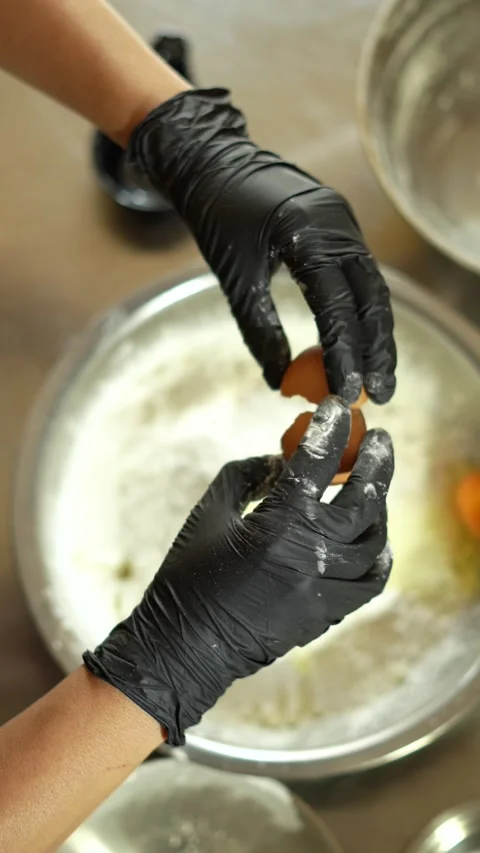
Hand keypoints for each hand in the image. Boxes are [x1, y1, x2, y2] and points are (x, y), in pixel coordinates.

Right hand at [84, 398, 393, 744]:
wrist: (185, 649)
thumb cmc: (187, 576)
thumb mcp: (209, 512)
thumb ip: (247, 475)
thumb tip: (282, 458)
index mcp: (276, 527)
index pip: (316, 465)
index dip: (331, 430)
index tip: (341, 407)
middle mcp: (310, 557)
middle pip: (362, 500)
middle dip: (375, 462)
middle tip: (380, 438)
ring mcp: (324, 590)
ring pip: (373, 539)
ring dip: (378, 505)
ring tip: (375, 484)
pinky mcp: (327, 614)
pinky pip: (371, 580)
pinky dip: (379, 553)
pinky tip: (375, 535)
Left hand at [128, 89, 395, 402]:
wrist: (214, 162)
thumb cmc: (216, 217)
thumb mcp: (235, 277)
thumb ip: (259, 329)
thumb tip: (278, 381)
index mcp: (308, 232)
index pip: (338, 305)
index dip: (345, 352)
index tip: (348, 392)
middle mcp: (338, 225)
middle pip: (371, 299)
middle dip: (375, 350)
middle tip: (377, 395)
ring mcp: (345, 223)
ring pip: (373, 289)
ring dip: (376, 335)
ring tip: (377, 379)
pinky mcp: (341, 227)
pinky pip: (362, 276)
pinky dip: (363, 312)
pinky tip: (362, 342)